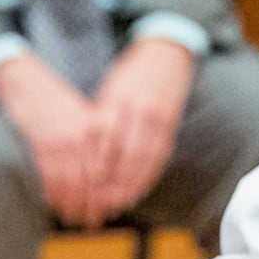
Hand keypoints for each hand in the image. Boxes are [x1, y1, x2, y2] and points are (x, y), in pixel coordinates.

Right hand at [0, 51, 105, 224]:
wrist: (20, 79)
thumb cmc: (49, 99)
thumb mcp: (78, 115)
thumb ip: (91, 141)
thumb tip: (99, 175)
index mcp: (95, 127)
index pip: (105, 170)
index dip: (106, 194)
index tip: (106, 209)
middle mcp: (82, 136)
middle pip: (91, 182)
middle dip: (91, 205)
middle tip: (90, 221)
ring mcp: (60, 141)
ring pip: (71, 184)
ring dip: (72, 205)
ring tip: (72, 217)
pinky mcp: (39, 145)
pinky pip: (50, 178)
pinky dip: (53, 196)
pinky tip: (53, 205)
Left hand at [84, 38, 193, 218]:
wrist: (167, 55)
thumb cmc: (131, 74)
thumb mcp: (109, 90)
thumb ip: (100, 119)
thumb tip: (88, 154)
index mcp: (118, 99)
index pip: (105, 139)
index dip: (98, 165)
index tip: (88, 187)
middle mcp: (139, 110)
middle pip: (126, 154)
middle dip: (114, 182)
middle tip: (102, 203)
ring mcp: (159, 118)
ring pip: (144, 158)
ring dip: (132, 185)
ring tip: (119, 203)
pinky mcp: (171, 126)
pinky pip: (160, 155)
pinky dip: (149, 175)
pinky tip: (139, 190)